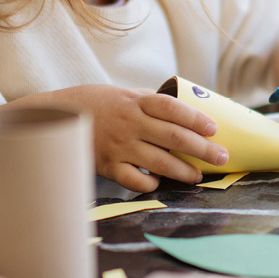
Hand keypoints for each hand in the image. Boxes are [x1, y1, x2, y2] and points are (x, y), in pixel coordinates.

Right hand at [64, 85, 229, 192]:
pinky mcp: (108, 166)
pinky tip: (160, 183)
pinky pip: (135, 180)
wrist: (57, 118)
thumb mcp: (124, 94)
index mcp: (135, 102)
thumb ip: (150, 102)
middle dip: (202, 149)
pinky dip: (151, 183)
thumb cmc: (96, 103)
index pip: (172, 108)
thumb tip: (186, 109)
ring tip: (198, 175)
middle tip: (222, 157)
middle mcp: (130, 123)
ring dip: (183, 171)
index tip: (214, 128)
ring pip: (160, 162)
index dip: (196, 118)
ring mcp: (119, 146)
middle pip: (174, 137)